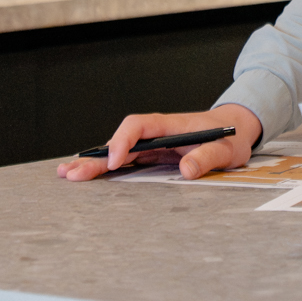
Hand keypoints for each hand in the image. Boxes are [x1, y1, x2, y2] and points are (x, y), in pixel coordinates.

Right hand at [56, 105, 262, 182]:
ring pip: (117, 152)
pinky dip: (105, 169)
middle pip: (119, 141)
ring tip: (67, 174)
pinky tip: (85, 175)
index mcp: (169, 125)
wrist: (235, 130)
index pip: (138, 126)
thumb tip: (186, 171)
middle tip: (73, 173)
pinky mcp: (151, 156)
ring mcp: (151, 145)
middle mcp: (155, 133)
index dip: (123, 142)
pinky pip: (124, 161)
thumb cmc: (229, 137)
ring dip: (94, 163)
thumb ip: (207, 157)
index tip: (116, 161)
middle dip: (96, 157)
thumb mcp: (225, 148)